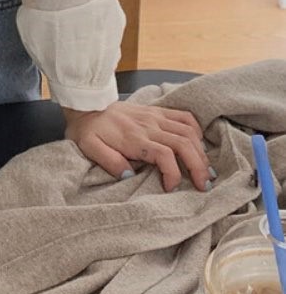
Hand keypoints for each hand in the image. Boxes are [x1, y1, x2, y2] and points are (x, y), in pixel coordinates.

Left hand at [62, 102, 213, 192]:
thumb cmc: (88, 130)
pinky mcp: (157, 111)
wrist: (86, 104)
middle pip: (184, 143)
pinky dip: (196, 130)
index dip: (173, 174)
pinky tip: (198, 144)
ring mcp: (155, 116)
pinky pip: (184, 116)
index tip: (170, 188)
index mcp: (134, 138)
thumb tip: (130, 175)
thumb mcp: (89, 148)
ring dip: (201, 152)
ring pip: (188, 131)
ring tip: (206, 171)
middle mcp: (149, 125)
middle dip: (198, 166)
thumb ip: (108, 161)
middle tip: (204, 186)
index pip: (164, 155)